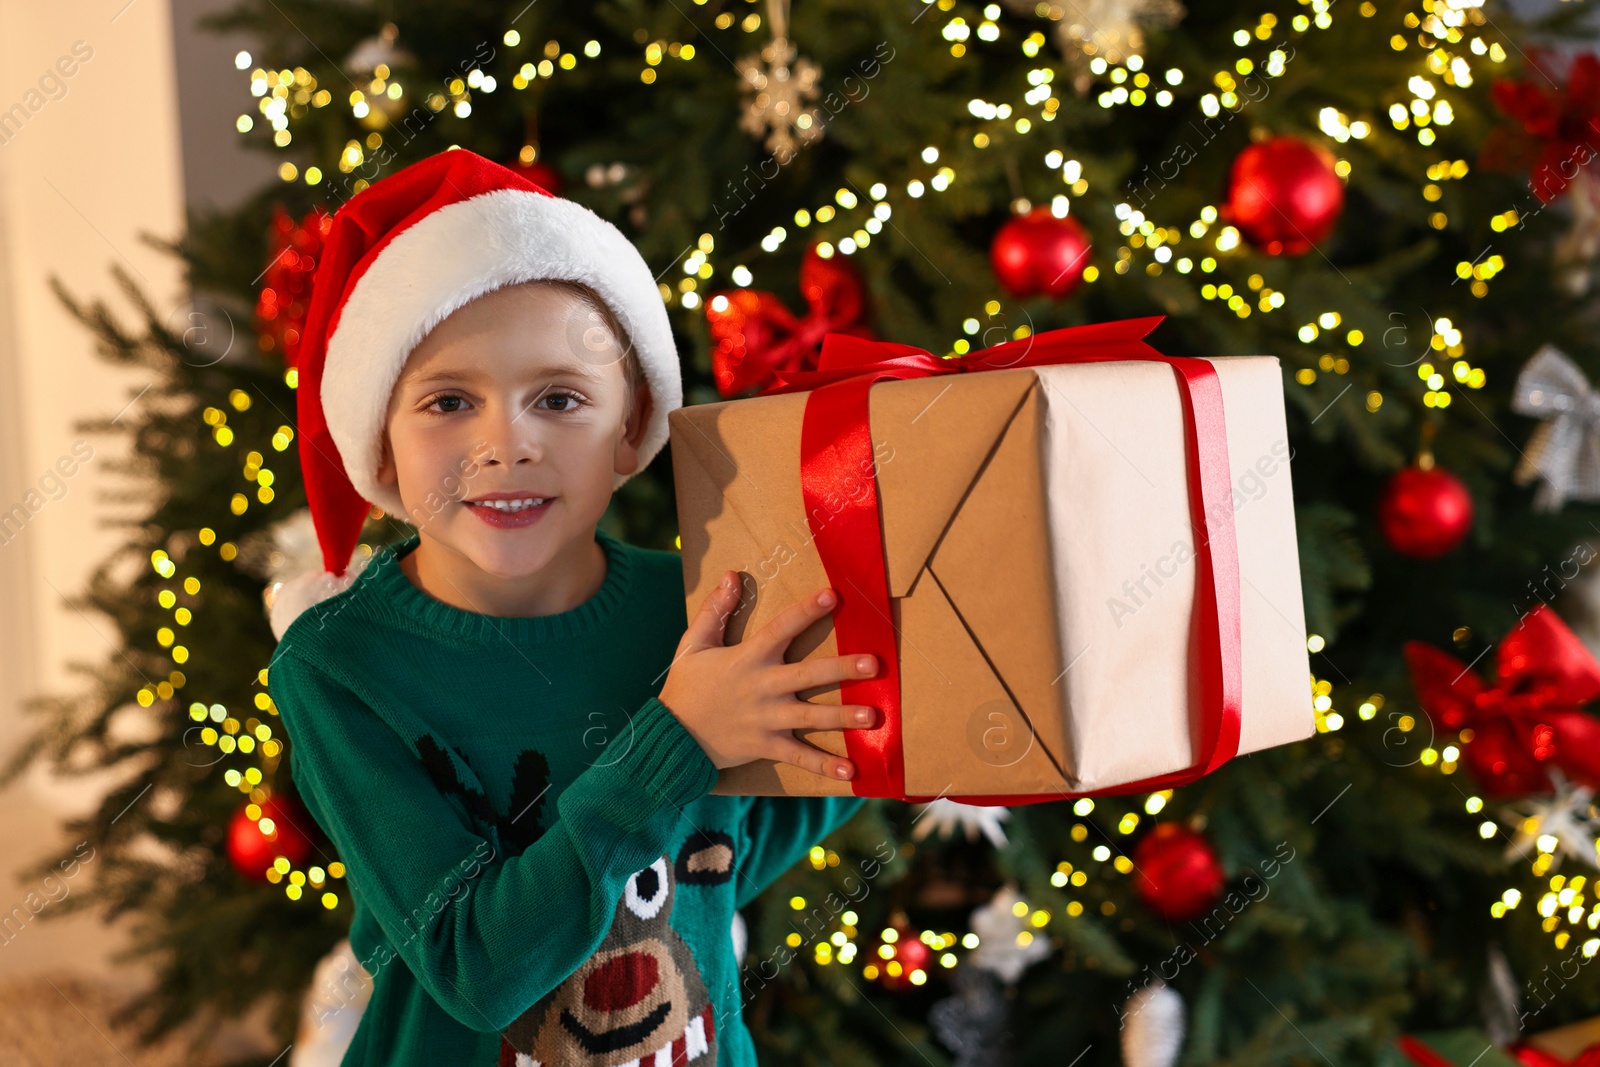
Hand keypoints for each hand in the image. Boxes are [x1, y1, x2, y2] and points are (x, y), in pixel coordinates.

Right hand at [658, 570, 879, 778]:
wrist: (670, 736)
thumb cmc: (686, 686)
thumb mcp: (693, 644)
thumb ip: (715, 610)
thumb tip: (732, 575)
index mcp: (748, 658)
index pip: (781, 628)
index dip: (806, 611)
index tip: (833, 595)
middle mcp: (763, 687)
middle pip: (808, 675)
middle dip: (841, 669)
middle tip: (873, 664)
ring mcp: (766, 719)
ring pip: (810, 717)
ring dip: (841, 716)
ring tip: (872, 716)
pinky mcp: (766, 746)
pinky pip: (799, 757)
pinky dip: (824, 765)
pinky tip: (851, 771)